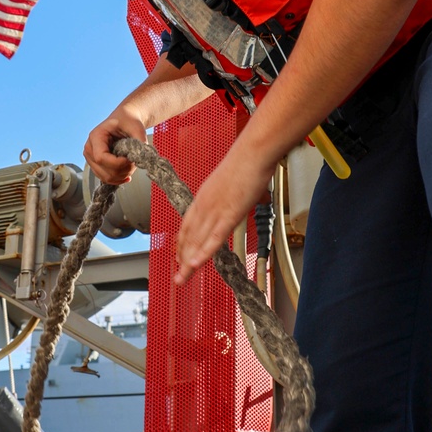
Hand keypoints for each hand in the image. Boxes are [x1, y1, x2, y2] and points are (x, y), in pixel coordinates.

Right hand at [83, 103, 146, 183]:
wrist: (125, 120)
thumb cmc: (128, 121)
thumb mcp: (136, 127)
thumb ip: (140, 141)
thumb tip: (142, 158)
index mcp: (96, 136)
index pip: (101, 158)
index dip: (118, 163)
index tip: (130, 159)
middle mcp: (90, 148)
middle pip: (103, 171)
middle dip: (123, 170)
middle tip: (134, 162)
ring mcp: (91, 158)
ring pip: (105, 177)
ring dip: (122, 175)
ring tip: (132, 165)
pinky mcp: (96, 165)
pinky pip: (106, 179)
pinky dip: (118, 179)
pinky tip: (127, 175)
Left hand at [175, 136, 274, 285]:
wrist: (252, 153)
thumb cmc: (246, 163)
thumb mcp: (230, 182)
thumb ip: (229, 195)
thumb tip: (240, 201)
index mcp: (202, 197)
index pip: (187, 225)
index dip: (182, 243)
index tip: (179, 256)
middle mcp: (204, 205)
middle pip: (189, 237)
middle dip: (182, 258)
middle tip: (179, 276)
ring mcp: (215, 211)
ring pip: (198, 241)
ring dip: (189, 262)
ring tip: (182, 278)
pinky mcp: (229, 215)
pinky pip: (214, 238)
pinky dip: (204, 253)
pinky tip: (196, 265)